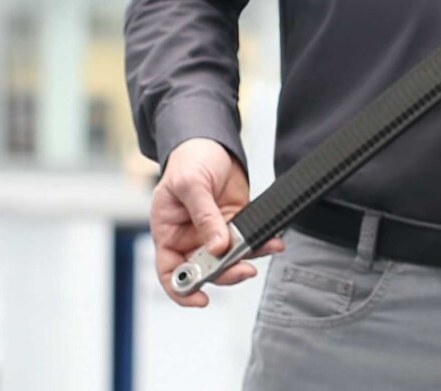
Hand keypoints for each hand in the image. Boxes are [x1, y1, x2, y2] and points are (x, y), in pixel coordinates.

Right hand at [149, 138, 281, 306]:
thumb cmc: (188, 161)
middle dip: (225, 273)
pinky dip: (261, 244)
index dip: (182, 290)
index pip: (170, 272)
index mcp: (168, 232)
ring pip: (230, 260)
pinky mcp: (234, 224)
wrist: (210, 142)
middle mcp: (190, 238)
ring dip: (248, 259)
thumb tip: (218, 247)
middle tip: (243, 269)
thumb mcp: (190, 184)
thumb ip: (204, 216)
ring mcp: (213, 233)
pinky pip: (247, 242)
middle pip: (205, 270)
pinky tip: (272, 241)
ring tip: (265, 249)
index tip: (201, 298)